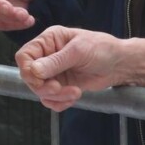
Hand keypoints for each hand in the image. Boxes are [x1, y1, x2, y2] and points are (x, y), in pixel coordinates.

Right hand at [16, 27, 144, 111]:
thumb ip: (55, 61)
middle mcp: (47, 56)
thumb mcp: (78, 52)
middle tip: (58, 89)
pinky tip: (74, 97)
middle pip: (30, 76)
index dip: (27, 70)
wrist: (120, 65)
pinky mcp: (62, 86)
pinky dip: (60, 103)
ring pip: (40, 91)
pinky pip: (51, 100)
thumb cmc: (101, 49)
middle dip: (43, 87)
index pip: (25, 55)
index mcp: (48, 40)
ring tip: (74, 93)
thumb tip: (33, 71)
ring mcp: (54, 72)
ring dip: (55, 96)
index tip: (39, 80)